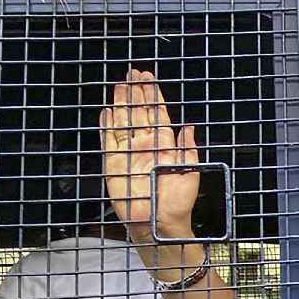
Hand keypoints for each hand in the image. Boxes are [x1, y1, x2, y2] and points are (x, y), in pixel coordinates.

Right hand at [99, 69, 198, 241]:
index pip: (157, 116)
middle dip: (137, 93)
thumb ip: (188, 148)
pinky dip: (107, 126)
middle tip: (134, 73)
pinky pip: (109, 142)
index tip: (149, 78)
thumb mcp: (190, 172)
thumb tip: (189, 126)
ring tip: (121, 84)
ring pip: (124, 122)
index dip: (153, 97)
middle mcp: (145, 146)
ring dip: (122, 103)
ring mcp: (128, 154)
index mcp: (165, 146)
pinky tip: (107, 111)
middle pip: (139, 114)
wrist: (161, 224)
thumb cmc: (178, 203)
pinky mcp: (114, 165)